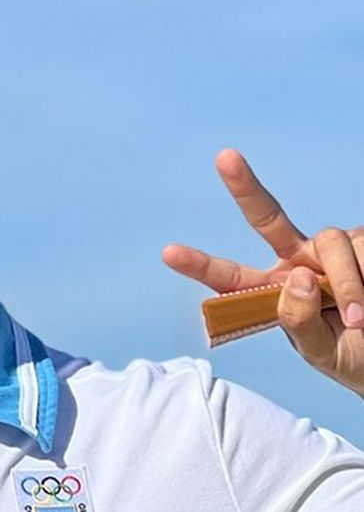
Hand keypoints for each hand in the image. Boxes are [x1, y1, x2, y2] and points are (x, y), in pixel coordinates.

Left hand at [162, 149, 363, 396]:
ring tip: (358, 319)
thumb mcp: (322, 352)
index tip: (168, 252)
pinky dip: (362, 280)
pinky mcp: (363, 244)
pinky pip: (361, 247)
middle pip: (268, 218)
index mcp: (273, 292)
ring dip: (345, 284)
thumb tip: (295, 277)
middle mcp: (298, 263)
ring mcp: (331, 251)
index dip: (201, 265)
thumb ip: (300, 322)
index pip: (231, 278)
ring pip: (330, 242)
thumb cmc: (353, 355)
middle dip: (246, 187)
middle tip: (224, 156)